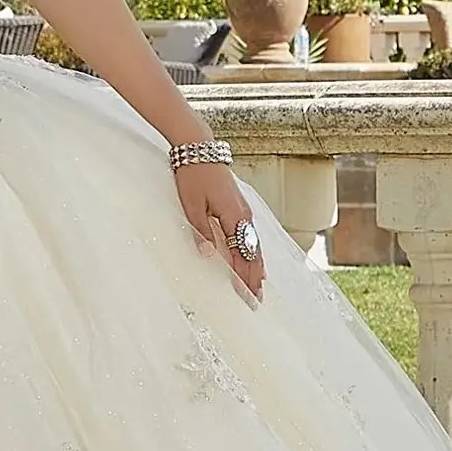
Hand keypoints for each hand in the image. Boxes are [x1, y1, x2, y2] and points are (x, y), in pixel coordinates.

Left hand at [172, 159, 265, 301]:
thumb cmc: (192, 176)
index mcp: (233, 218)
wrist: (199, 148)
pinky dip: (255, 252)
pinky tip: (255, 259)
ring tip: (259, 288)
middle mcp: (244, 217)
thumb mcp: (191, 205)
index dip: (244, 279)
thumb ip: (201, 231)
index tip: (246, 299)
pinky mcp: (240, 206)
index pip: (242, 257)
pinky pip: (251, 236)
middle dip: (254, 280)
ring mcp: (244, 211)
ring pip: (255, 246)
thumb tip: (209, 257)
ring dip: (257, 268)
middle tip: (255, 302)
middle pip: (253, 255)